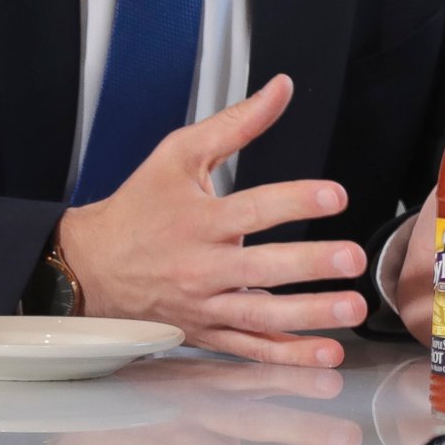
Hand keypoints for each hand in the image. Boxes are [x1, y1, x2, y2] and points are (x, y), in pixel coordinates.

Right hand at [58, 74, 367, 366]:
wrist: (90, 266)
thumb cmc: (139, 206)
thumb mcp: (178, 154)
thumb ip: (236, 124)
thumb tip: (282, 88)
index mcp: (199, 220)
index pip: (254, 208)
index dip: (296, 201)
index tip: (336, 196)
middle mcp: (202, 266)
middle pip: (261, 268)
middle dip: (309, 265)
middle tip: (352, 258)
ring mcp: (204, 306)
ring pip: (261, 317)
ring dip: (310, 316)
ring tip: (353, 309)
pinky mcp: (206, 333)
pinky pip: (251, 350)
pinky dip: (289, 356)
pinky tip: (327, 354)